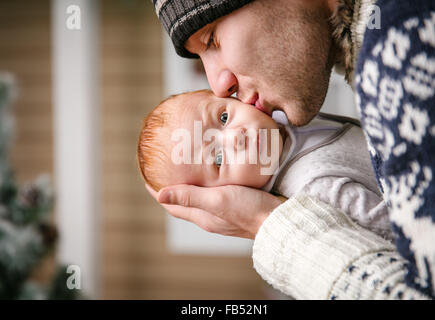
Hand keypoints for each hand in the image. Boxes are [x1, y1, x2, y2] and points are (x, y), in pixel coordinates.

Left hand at [145, 184, 285, 238]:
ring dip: (190, 189)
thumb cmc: (249, 209)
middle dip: (172, 190)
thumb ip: (190, 196)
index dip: (159, 193)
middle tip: (165, 173)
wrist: (278, 220)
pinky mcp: (237, 210)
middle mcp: (210, 217)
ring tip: (186, 173)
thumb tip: (160, 195)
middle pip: (184, 203)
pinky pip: (215, 199)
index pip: (173, 205)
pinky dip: (208, 189)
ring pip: (200, 201)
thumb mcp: (216, 200)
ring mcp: (224, 215)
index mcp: (202, 216)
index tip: (148, 180)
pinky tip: (214, 179)